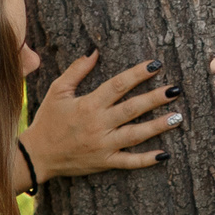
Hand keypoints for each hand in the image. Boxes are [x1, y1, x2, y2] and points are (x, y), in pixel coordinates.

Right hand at [21, 54, 178, 181]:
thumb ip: (76, 71)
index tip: (155, 65)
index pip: (118, 85)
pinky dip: (146, 160)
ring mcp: (103, 145)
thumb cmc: (47, 120)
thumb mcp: (57, 91)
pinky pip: (129, 162)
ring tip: (178, 117)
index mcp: (88, 105)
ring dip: (157, 126)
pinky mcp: (105, 162)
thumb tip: (94, 51)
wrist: (36, 155)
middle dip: (155, 99)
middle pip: (132, 109)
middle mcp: (98, 125)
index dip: (137, 74)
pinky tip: (164, 154)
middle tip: (175, 90)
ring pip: (135, 135)